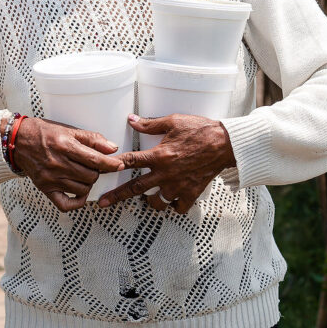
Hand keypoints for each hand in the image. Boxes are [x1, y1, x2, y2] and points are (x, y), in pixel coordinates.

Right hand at [9, 116, 124, 211]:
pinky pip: (66, 204)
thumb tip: (112, 148)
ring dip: (88, 183)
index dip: (111, 164)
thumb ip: (92, 139)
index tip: (119, 165)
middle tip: (94, 166)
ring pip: (82, 189)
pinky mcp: (45, 189)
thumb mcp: (69, 130)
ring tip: (84, 174)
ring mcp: (51, 178)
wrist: (17, 141)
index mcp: (65, 146)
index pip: (95, 160)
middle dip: (97, 172)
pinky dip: (77, 201)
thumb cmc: (44, 133)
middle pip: (91, 176)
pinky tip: (80, 193)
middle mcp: (58, 164)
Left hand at [97, 114, 235, 213]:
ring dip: (149, 201)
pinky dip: (173, 206)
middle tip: (103, 203)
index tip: (100, 172)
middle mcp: (166, 173)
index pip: (130, 161)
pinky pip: (178, 207)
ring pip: (157, 202)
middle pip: (135, 188)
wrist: (226, 143)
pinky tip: (171, 201)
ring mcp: (178, 185)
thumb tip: (131, 120)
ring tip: (147, 198)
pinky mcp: (191, 192)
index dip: (112, 165)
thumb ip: (150, 124)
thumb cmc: (201, 130)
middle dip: (117, 196)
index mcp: (160, 155)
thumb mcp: (173, 121)